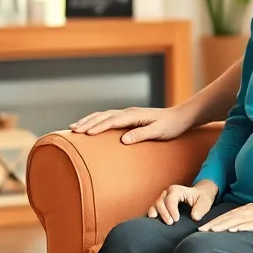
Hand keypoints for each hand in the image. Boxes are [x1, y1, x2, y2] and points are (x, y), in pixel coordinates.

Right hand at [70, 105, 194, 144]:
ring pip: (103, 115)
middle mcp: (128, 112)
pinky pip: (107, 117)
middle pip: (103, 116)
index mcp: (134, 115)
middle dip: (87, 122)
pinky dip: (95, 120)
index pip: (112, 121)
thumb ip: (141, 134)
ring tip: (73, 127)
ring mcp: (127, 114)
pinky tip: (89, 125)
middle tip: (72, 130)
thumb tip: (124, 139)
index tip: (85, 133)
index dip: (98, 127)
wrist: (180, 117)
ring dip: (88, 120)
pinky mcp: (128, 117)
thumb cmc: (171, 126)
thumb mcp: (159, 132)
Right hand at [148, 181, 216, 224]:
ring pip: (155, 204)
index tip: (176, 220)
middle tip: (170, 223)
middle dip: (164, 213)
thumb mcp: (205, 202)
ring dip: (156, 213)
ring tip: (158, 222)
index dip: (172, 210)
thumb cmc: (201, 198)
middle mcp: (168, 192)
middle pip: (160, 201)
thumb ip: (200, 209)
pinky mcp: (161, 204)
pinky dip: (152, 213)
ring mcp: (163, 198)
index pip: (171, 199)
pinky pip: (154, 208)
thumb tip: (195, 217)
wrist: (199, 195)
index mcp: (178, 190)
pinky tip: (152, 220)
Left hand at [199, 197, 252, 232]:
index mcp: (252, 209)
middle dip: (215, 223)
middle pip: (230, 216)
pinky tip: (233, 229)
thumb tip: (239, 229)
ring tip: (211, 231)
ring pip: (239, 219)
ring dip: (224, 224)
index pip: (230, 215)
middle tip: (201, 230)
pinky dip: (242, 226)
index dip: (215, 221)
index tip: (203, 228)